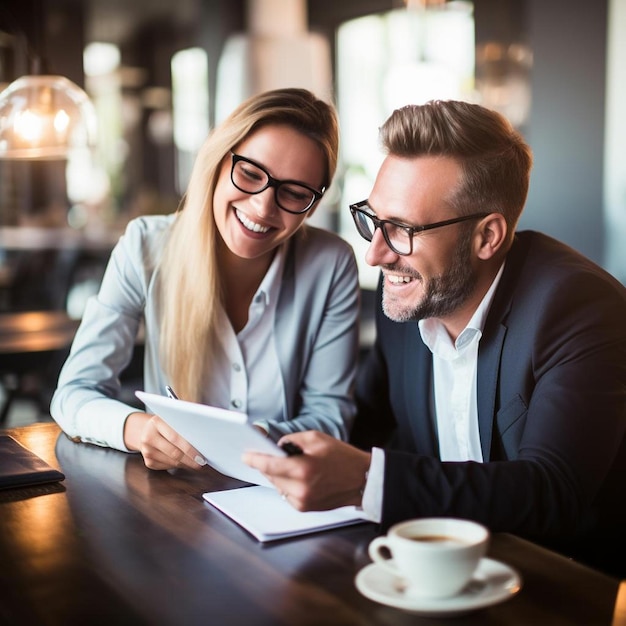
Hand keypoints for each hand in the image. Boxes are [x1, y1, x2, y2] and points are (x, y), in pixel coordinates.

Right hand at [123, 411, 206, 470]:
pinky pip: (168, 466)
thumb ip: (183, 426)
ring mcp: (147, 451)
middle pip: (174, 452)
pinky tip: (186, 463)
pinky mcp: (148, 462)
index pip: (175, 437)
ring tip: (197, 462)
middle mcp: (149, 437)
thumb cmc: (165, 424)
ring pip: (172, 461)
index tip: (202, 454)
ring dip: (187, 463)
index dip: (189, 448)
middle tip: (202, 462)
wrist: (145, 430)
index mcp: (156, 422)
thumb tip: (203, 440)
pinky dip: (179, 465)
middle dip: (190, 459)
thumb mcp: (171, 419)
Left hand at [243, 431, 370, 510]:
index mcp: (303, 469)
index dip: (254, 459)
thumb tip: (276, 448)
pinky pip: (286, 493)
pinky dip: (287, 484)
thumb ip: (292, 440)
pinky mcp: (304, 508)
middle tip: (270, 455)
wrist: (362, 480)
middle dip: (268, 465)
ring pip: (277, 485)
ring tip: (292, 465)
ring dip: (278, 475)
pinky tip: (299, 477)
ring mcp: (302, 501)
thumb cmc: (342, 457)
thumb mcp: (316, 438)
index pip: (269, 465)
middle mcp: (300, 489)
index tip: (245, 455)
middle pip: (270, 476)